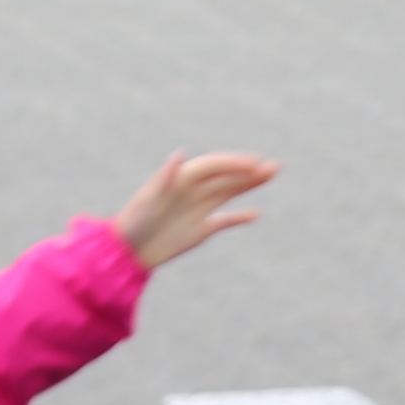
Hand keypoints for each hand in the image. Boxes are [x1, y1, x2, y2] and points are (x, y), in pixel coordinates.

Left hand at [112, 150, 278, 272]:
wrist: (128, 251)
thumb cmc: (135, 221)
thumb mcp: (149, 198)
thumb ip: (166, 176)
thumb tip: (180, 153)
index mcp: (183, 178)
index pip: (214, 165)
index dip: (234, 163)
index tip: (255, 164)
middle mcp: (194, 190)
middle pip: (227, 177)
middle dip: (251, 171)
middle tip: (276, 167)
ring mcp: (199, 209)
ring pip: (230, 193)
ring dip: (251, 185)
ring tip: (272, 175)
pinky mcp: (201, 229)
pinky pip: (225, 220)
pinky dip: (240, 217)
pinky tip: (256, 214)